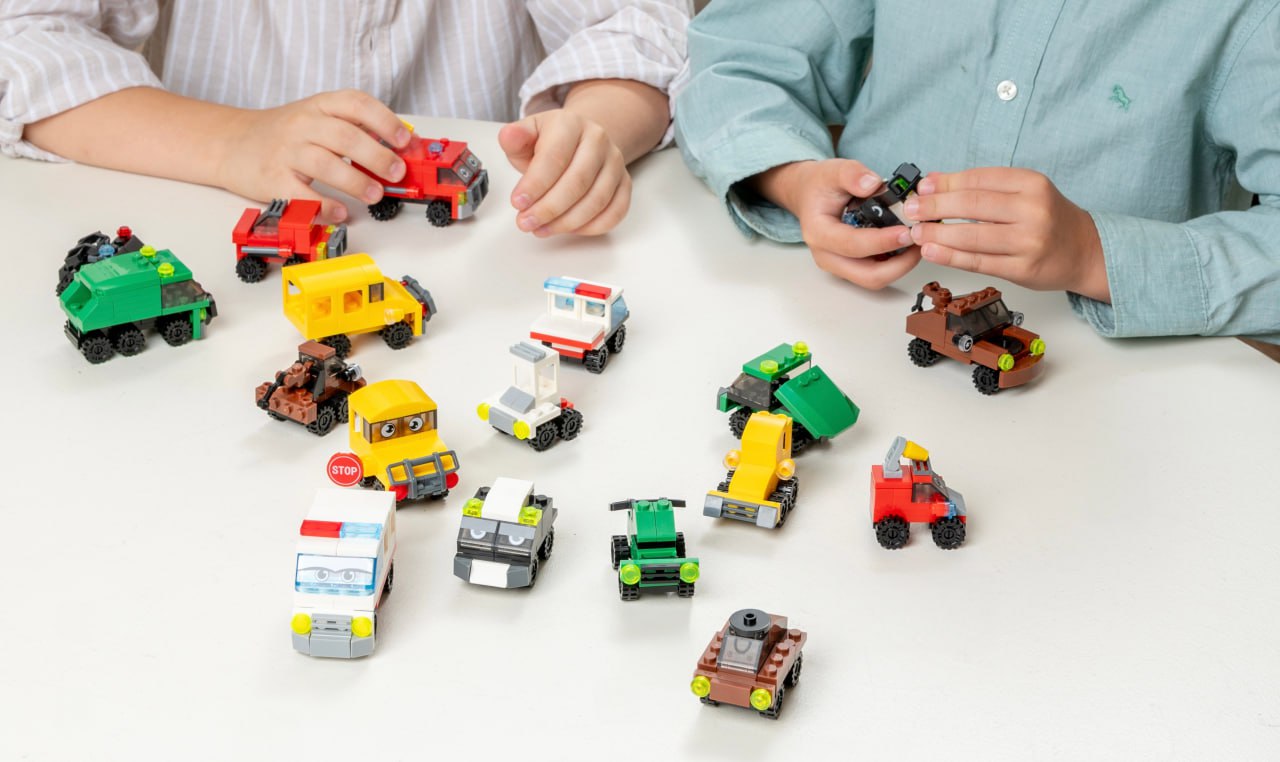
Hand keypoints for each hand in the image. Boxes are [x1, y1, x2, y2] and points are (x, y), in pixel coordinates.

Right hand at [216, 90, 409, 223]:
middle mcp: (303, 124)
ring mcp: (286, 151)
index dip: (385, 121)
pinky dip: (325, 205)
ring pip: (326, 164)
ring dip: (356, 182)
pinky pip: (302, 194)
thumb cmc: (283, 134)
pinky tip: (341, 212)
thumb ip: (352, 129)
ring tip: (376, 194)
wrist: (230, 143)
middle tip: (397, 173)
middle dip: (378, 156)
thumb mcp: (317, 118)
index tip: (405, 140)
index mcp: (319, 105)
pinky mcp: (273, 179)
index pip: (356, 104)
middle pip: (346, 136)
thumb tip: (398, 149)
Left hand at [499, 109, 629, 235]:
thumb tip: (508, 136)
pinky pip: (616, 211)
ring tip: (542, 229)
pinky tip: (569, 230)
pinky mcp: (625, 184)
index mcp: (571, 123)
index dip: (535, 184)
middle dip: (548, 208)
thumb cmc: (551, 142)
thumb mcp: (528, 135)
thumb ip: (514, 138)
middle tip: (526, 223)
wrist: (581, 140)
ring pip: (597, 201)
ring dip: (567, 222)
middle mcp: (598, 141)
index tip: (518, 203)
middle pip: (577, 182)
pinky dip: (592, 227)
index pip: (555, 157)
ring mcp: (615, 163)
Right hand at [750, 159, 921, 289]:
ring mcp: (839, 265)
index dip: (882, 241)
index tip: (907, 231)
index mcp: (819, 233)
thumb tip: (872, 184)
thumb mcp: (834, 170)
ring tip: (918, 243)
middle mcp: (827, 255)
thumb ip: (852, 174)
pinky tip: (908, 246)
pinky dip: (896, 264)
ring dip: (900, 266)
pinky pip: (876, 273)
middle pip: (867, 275)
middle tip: (919, 242)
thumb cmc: (820, 185)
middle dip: (899, 264)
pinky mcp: (850, 266)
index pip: (852, 245)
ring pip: (874, 279)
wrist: (809, 195)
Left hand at [906, 168, 1109, 301]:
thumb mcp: (1024, 192)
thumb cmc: (1048, 218)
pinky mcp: (1023, 269)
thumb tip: (934, 182)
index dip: (945, 183)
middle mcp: (1033, 210)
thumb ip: (982, 187)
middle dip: (935, 207)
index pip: (979, 179)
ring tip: (916, 232)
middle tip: (911, 209)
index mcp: (1032, 184)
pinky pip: (978, 262)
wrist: (1084, 251)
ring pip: (972, 236)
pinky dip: (950, 256)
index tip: (922, 187)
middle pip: (972, 205)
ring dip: (937, 233)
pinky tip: (932, 251)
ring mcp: (1029, 242)